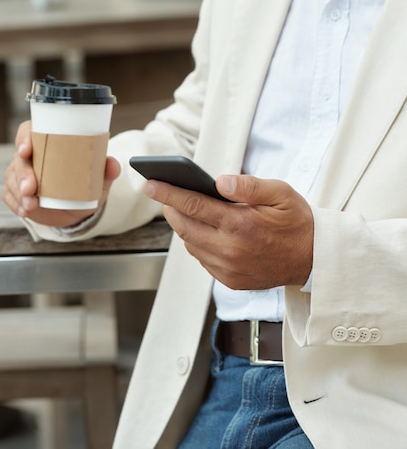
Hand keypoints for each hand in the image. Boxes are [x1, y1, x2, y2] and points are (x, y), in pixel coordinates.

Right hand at [3, 120, 120, 227]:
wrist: (79, 208)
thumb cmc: (85, 184)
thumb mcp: (98, 179)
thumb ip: (106, 170)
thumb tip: (113, 165)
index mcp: (48, 142)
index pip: (29, 131)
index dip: (24, 137)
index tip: (27, 149)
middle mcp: (32, 156)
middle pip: (19, 158)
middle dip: (23, 173)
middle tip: (32, 188)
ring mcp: (22, 174)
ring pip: (12, 177)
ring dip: (19, 192)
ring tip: (31, 204)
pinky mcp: (17, 192)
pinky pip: (10, 195)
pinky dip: (17, 204)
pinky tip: (25, 210)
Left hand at [144, 174, 313, 289]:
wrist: (313, 260)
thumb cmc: (297, 222)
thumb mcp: (281, 194)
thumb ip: (249, 186)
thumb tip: (220, 181)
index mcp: (239, 225)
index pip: (192, 205)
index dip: (167, 193)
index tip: (149, 183)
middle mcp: (229, 250)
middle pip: (184, 226)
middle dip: (170, 208)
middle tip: (166, 194)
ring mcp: (228, 268)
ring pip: (190, 244)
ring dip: (183, 226)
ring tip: (185, 210)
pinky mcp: (230, 281)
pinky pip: (202, 259)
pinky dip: (197, 243)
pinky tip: (204, 231)